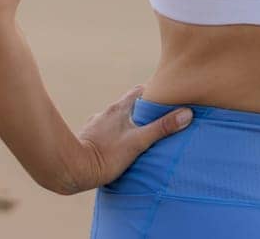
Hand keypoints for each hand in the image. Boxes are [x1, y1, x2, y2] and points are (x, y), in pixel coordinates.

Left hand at [62, 85, 191, 191]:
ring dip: (127, 122)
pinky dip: (113, 133)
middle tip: (157, 116)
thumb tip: (186, 113)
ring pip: (115, 118)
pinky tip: (116, 145)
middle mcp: (106, 112)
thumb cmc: (106, 155)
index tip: (167, 95)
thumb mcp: (139, 142)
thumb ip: (161, 128)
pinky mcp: (88, 137)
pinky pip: (104, 131)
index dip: (154, 92)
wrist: (73, 168)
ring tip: (138, 132)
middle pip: (128, 104)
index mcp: (120, 109)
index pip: (140, 91)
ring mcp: (95, 124)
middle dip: (142, 109)